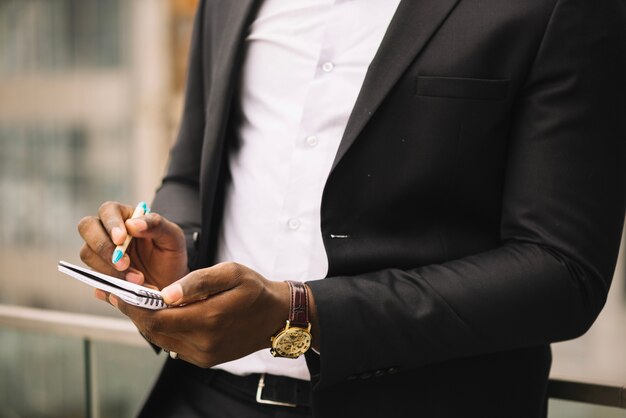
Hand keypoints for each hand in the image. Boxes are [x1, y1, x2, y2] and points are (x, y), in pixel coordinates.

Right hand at [78, 201, 188, 289]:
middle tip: (124, 264)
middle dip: (103, 247)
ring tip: (138, 280)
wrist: (171, 283)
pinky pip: (94, 279)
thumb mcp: (172, 237)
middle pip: (87, 228)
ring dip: (109, 269)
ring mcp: (100, 254)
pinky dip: (110, 287)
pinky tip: (127, 292)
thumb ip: (156, 225)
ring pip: (87, 254)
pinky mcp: (100, 275)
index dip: (110, 224)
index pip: (108, 211)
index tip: (121, 239)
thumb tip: (132, 224)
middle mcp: (107, 233)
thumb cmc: (170, 253)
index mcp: (125, 217)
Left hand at [105, 262, 292, 366]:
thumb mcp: (231, 273)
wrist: (277, 317)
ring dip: (145, 321)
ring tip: (133, 300)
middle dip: (133, 312)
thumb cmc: (255, 290)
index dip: (132, 305)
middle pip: (153, 331)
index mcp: (209, 319)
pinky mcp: (205, 359)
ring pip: (161, 339)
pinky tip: (159, 313)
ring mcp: (204, 355)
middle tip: (117, 293)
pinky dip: (162, 329)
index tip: (115, 290)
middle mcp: (203, 343)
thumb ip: (197, 281)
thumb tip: (165, 293)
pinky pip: (174, 344)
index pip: (156, 318)